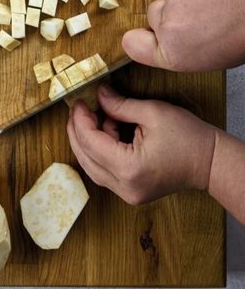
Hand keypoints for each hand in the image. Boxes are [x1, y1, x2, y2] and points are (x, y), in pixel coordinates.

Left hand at [67, 85, 215, 204]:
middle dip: (78, 130)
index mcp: (128, 168)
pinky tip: (108, 131)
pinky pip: (103, 171)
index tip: (78, 102)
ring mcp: (126, 193)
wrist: (210, 162)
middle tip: (79, 108)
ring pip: (91, 166)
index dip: (80, 120)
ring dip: (88, 140)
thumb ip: (119, 105)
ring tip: (98, 117)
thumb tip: (98, 95)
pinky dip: (100, 150)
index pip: (90, 142)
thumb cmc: (188, 137)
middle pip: (85, 157)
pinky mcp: (130, 192)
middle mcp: (124, 186)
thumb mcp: (152, 112)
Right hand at [122, 0, 244, 70]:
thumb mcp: (210, 59)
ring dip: (189, 0)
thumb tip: (179, 38)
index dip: (137, 38)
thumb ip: (183, 49)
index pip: (132, 44)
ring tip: (216, 7)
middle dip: (167, 15)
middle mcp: (169, 27)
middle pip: (153, 16)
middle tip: (193, 20)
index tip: (144, 36)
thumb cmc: (244, 36)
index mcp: (172, 54)